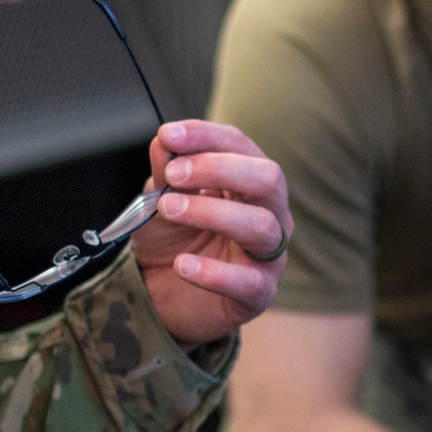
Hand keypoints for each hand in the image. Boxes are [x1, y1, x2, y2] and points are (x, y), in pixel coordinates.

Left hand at [132, 119, 291, 346]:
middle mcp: (270, 213)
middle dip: (218, 169)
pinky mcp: (259, 294)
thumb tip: (165, 142)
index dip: (206, 136)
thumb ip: (167, 173)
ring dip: (212, 213)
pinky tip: (182, 265)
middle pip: (267, 179)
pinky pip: (248, 282)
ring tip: (169, 210)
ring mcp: (269, 255)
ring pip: (261, 226)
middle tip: (174, 176)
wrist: (162, 296)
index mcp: (249, 182)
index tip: (169, 135)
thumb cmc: (174, 240)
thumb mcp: (161, 200)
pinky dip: (214, 273)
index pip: (240, 146)